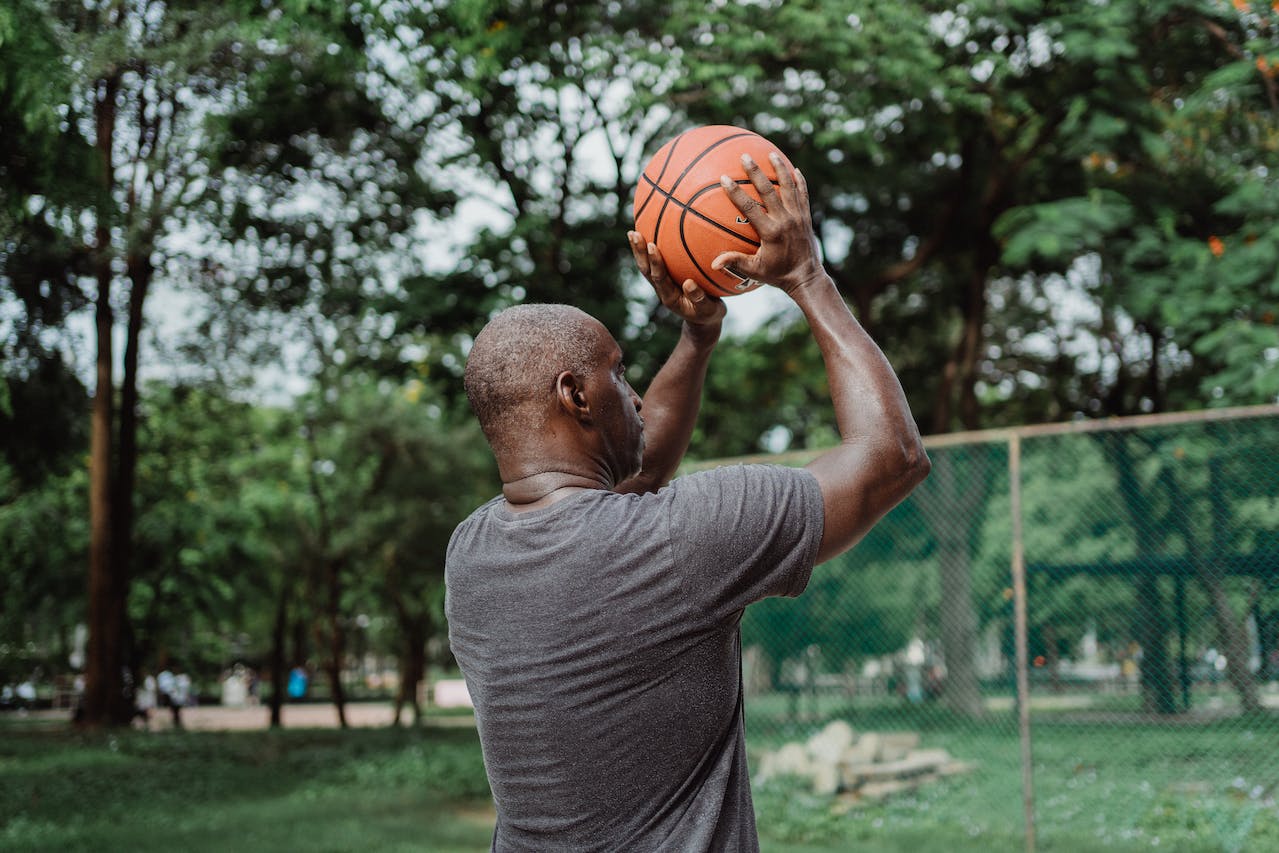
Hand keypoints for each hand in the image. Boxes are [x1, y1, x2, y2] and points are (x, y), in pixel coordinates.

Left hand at [628, 230, 725, 326]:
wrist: (703, 319)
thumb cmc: (708, 313)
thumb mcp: (708, 310)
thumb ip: (699, 299)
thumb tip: (688, 284)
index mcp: (670, 297)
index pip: (659, 277)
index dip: (655, 262)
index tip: (652, 245)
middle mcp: (662, 290)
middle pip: (646, 270)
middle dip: (639, 252)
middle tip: (634, 234)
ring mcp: (661, 285)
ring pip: (646, 267)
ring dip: (638, 250)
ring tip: (632, 232)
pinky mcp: (664, 280)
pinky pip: (653, 264)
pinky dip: (647, 251)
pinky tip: (648, 233)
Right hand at [712, 153, 825, 294]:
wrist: (806, 277)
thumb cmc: (778, 275)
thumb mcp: (755, 271)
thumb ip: (735, 262)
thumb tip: (713, 263)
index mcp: (771, 232)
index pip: (750, 208)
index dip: (736, 193)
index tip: (723, 178)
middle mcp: (785, 220)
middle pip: (769, 190)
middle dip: (756, 172)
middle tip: (745, 156)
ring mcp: (798, 216)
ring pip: (789, 187)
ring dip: (780, 169)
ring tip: (771, 154)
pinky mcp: (806, 216)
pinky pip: (803, 194)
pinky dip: (799, 181)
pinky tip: (794, 169)